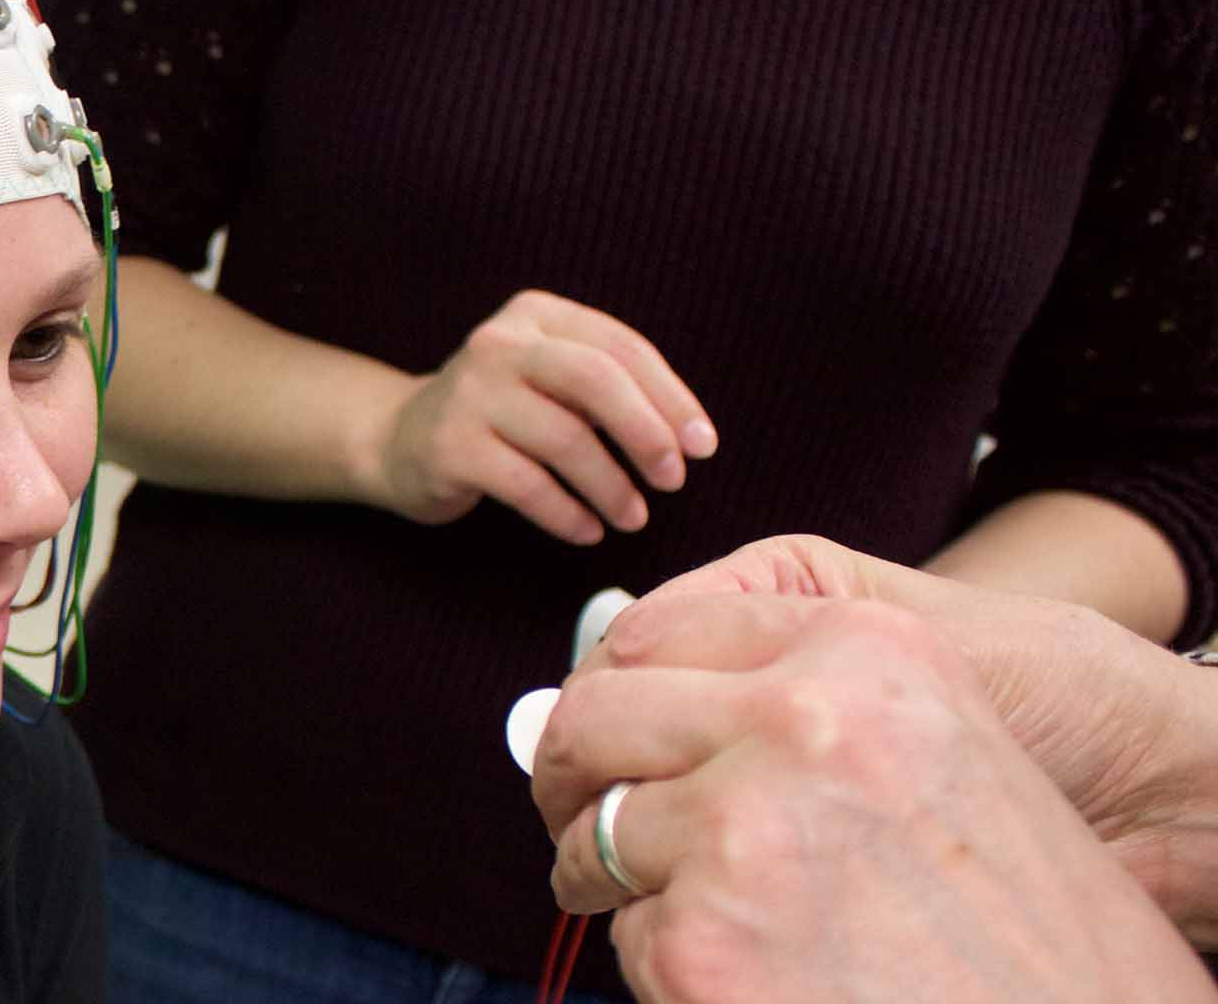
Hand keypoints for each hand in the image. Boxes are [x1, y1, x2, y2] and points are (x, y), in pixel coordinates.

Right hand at [363, 291, 715, 543]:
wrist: (396, 440)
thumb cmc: (498, 415)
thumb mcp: (547, 379)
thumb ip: (605, 388)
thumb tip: (687, 438)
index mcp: (535, 316)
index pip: (621, 349)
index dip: (672, 398)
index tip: (702, 446)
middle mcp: (499, 344)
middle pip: (595, 381)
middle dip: (647, 435)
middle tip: (674, 480)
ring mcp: (469, 394)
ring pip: (565, 440)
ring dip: (612, 487)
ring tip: (633, 518)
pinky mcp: (449, 447)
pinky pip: (528, 486)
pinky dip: (568, 514)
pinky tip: (587, 530)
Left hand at [532, 600, 1217, 1002]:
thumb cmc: (1031, 907)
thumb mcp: (943, 748)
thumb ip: (806, 700)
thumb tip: (643, 694)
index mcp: (865, 655)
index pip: (657, 634)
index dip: (616, 690)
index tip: (609, 725)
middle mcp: (800, 725)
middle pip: (595, 717)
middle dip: (572, 771)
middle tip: (581, 811)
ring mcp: (741, 833)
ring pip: (598, 831)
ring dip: (614, 874)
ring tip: (675, 905)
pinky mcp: (703, 943)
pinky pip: (629, 934)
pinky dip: (664, 960)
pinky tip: (741, 973)